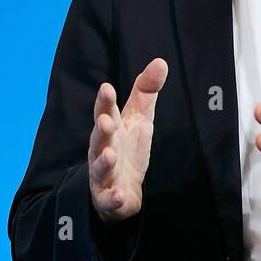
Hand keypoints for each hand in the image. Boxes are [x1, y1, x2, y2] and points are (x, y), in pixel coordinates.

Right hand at [88, 58, 167, 223]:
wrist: (122, 189)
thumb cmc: (128, 148)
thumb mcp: (139, 118)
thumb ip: (146, 91)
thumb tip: (160, 61)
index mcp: (111, 129)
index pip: (106, 112)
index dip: (105, 101)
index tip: (106, 87)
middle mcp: (103, 149)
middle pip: (99, 138)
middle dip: (101, 129)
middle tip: (105, 121)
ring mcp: (104, 175)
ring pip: (100, 167)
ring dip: (103, 161)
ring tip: (110, 155)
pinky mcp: (109, 197)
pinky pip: (110, 199)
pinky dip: (113, 198)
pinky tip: (119, 195)